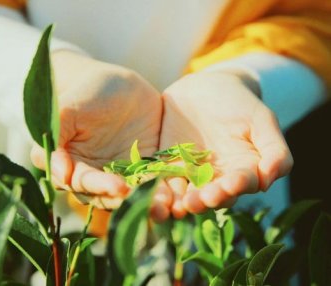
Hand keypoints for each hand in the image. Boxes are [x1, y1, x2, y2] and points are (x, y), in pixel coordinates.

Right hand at [30, 51, 161, 208]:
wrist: (115, 84)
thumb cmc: (86, 92)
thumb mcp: (69, 108)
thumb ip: (58, 135)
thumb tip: (59, 174)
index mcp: (76, 165)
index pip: (85, 183)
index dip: (100, 187)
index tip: (117, 188)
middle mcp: (100, 174)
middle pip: (113, 195)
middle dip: (131, 200)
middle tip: (150, 205)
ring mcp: (126, 171)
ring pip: (137, 190)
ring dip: (151, 199)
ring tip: (167, 203)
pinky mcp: (149, 164)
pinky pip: (158, 176)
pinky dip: (167, 184)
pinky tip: (179, 190)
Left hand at [151, 71, 292, 220]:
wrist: (206, 88)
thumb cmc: (238, 103)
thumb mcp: (261, 120)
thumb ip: (274, 149)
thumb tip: (270, 178)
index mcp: (241, 170)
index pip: (241, 184)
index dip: (237, 186)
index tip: (231, 184)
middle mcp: (216, 178)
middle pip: (212, 194)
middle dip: (207, 198)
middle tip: (199, 200)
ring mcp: (190, 174)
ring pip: (186, 193)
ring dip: (181, 201)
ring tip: (177, 205)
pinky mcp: (167, 166)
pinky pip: (163, 179)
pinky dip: (158, 188)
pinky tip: (153, 193)